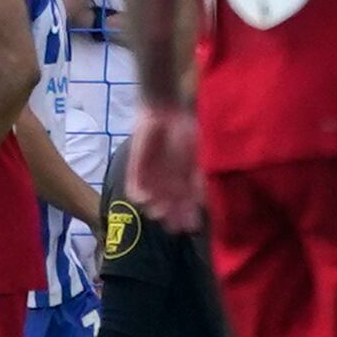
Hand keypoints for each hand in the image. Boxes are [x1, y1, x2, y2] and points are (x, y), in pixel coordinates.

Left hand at [126, 102, 202, 231]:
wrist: (164, 109)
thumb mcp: (199, 156)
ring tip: (159, 212)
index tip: (192, 226)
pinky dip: (138, 195)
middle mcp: (169, 183)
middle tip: (174, 227)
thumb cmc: (187, 131)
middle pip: (170, 208)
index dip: (189, 218)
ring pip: (152, 202)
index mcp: (186, 182)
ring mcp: (151, 178)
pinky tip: (144, 200)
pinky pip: (134, 187)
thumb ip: (199, 179)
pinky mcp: (135, 169)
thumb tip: (203, 202)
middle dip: (172, 219)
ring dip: (155, 209)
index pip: (188, 206)